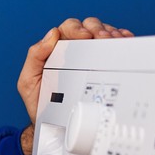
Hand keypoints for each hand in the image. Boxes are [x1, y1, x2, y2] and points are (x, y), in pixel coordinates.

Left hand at [18, 16, 133, 121]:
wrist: (54, 127)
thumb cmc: (40, 103)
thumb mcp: (28, 81)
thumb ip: (34, 57)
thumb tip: (51, 35)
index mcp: (56, 49)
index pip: (68, 29)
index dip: (77, 28)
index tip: (85, 36)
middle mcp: (74, 49)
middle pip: (89, 27)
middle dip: (98, 29)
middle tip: (105, 38)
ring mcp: (90, 57)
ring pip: (104, 34)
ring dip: (111, 33)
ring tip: (116, 40)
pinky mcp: (103, 66)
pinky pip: (114, 48)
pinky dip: (121, 41)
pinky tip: (125, 40)